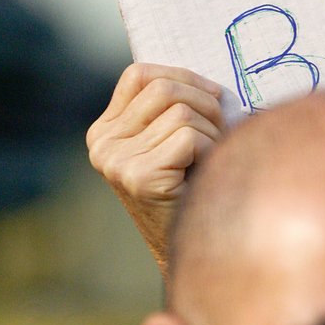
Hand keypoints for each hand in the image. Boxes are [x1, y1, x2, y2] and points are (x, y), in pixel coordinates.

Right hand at [87, 64, 225, 272]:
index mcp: (105, 131)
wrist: (193, 249)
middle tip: (221, 129)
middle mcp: (102, 145)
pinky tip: (205, 174)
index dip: (184, 77)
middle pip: (163, 87)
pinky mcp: (139, 177)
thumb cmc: (192, 187)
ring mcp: (117, 162)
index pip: (140, 74)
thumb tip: (204, 76)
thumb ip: (170, 106)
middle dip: (205, 103)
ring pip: (182, 113)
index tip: (211, 97)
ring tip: (211, 158)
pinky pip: (189, 137)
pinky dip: (210, 150)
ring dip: (212, 133)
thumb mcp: (171, 140)